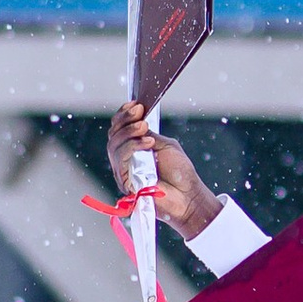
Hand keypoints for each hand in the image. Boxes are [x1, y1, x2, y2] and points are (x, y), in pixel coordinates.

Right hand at [108, 103, 221, 242]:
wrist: (189, 197)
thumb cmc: (180, 173)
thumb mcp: (165, 145)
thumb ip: (149, 134)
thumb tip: (136, 120)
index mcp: (134, 149)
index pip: (119, 129)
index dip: (124, 115)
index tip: (135, 104)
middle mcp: (125, 160)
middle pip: (113, 135)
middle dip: (124, 120)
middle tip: (139, 111)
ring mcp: (123, 171)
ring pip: (114, 146)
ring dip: (129, 132)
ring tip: (144, 127)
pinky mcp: (125, 182)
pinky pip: (120, 160)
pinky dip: (132, 147)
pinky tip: (148, 142)